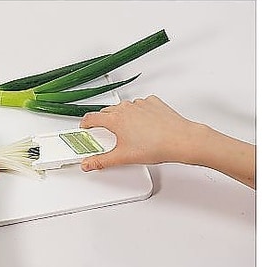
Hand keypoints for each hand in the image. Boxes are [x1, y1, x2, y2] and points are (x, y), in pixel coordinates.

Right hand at [79, 95, 201, 170]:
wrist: (180, 140)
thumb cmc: (156, 146)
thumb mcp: (123, 157)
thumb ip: (101, 161)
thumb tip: (89, 163)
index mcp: (115, 119)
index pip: (91, 118)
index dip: (85, 124)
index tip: (85, 128)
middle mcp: (126, 108)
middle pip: (107, 112)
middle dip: (103, 122)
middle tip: (106, 134)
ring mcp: (140, 104)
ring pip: (124, 108)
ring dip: (122, 117)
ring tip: (129, 132)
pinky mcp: (153, 103)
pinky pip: (140, 105)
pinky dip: (139, 113)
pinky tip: (144, 125)